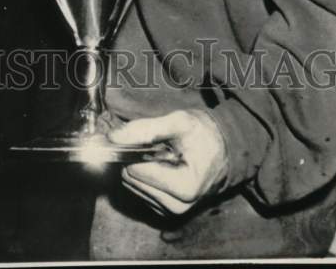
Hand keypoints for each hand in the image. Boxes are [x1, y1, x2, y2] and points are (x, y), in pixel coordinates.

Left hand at [109, 109, 227, 216]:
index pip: (134, 170)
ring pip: (131, 185)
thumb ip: (144, 129)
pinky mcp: (165, 211)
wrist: (223, 149)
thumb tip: (112, 137)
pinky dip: (143, 174)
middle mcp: (177, 206)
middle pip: (130, 179)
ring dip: (138, 165)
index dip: (131, 148)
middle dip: (134, 157)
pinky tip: (159, 163)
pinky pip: (139, 191)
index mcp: (184, 187)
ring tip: (159, 152)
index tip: (140, 135)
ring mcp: (170, 211)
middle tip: (152, 142)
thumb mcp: (178, 122)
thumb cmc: (204, 134)